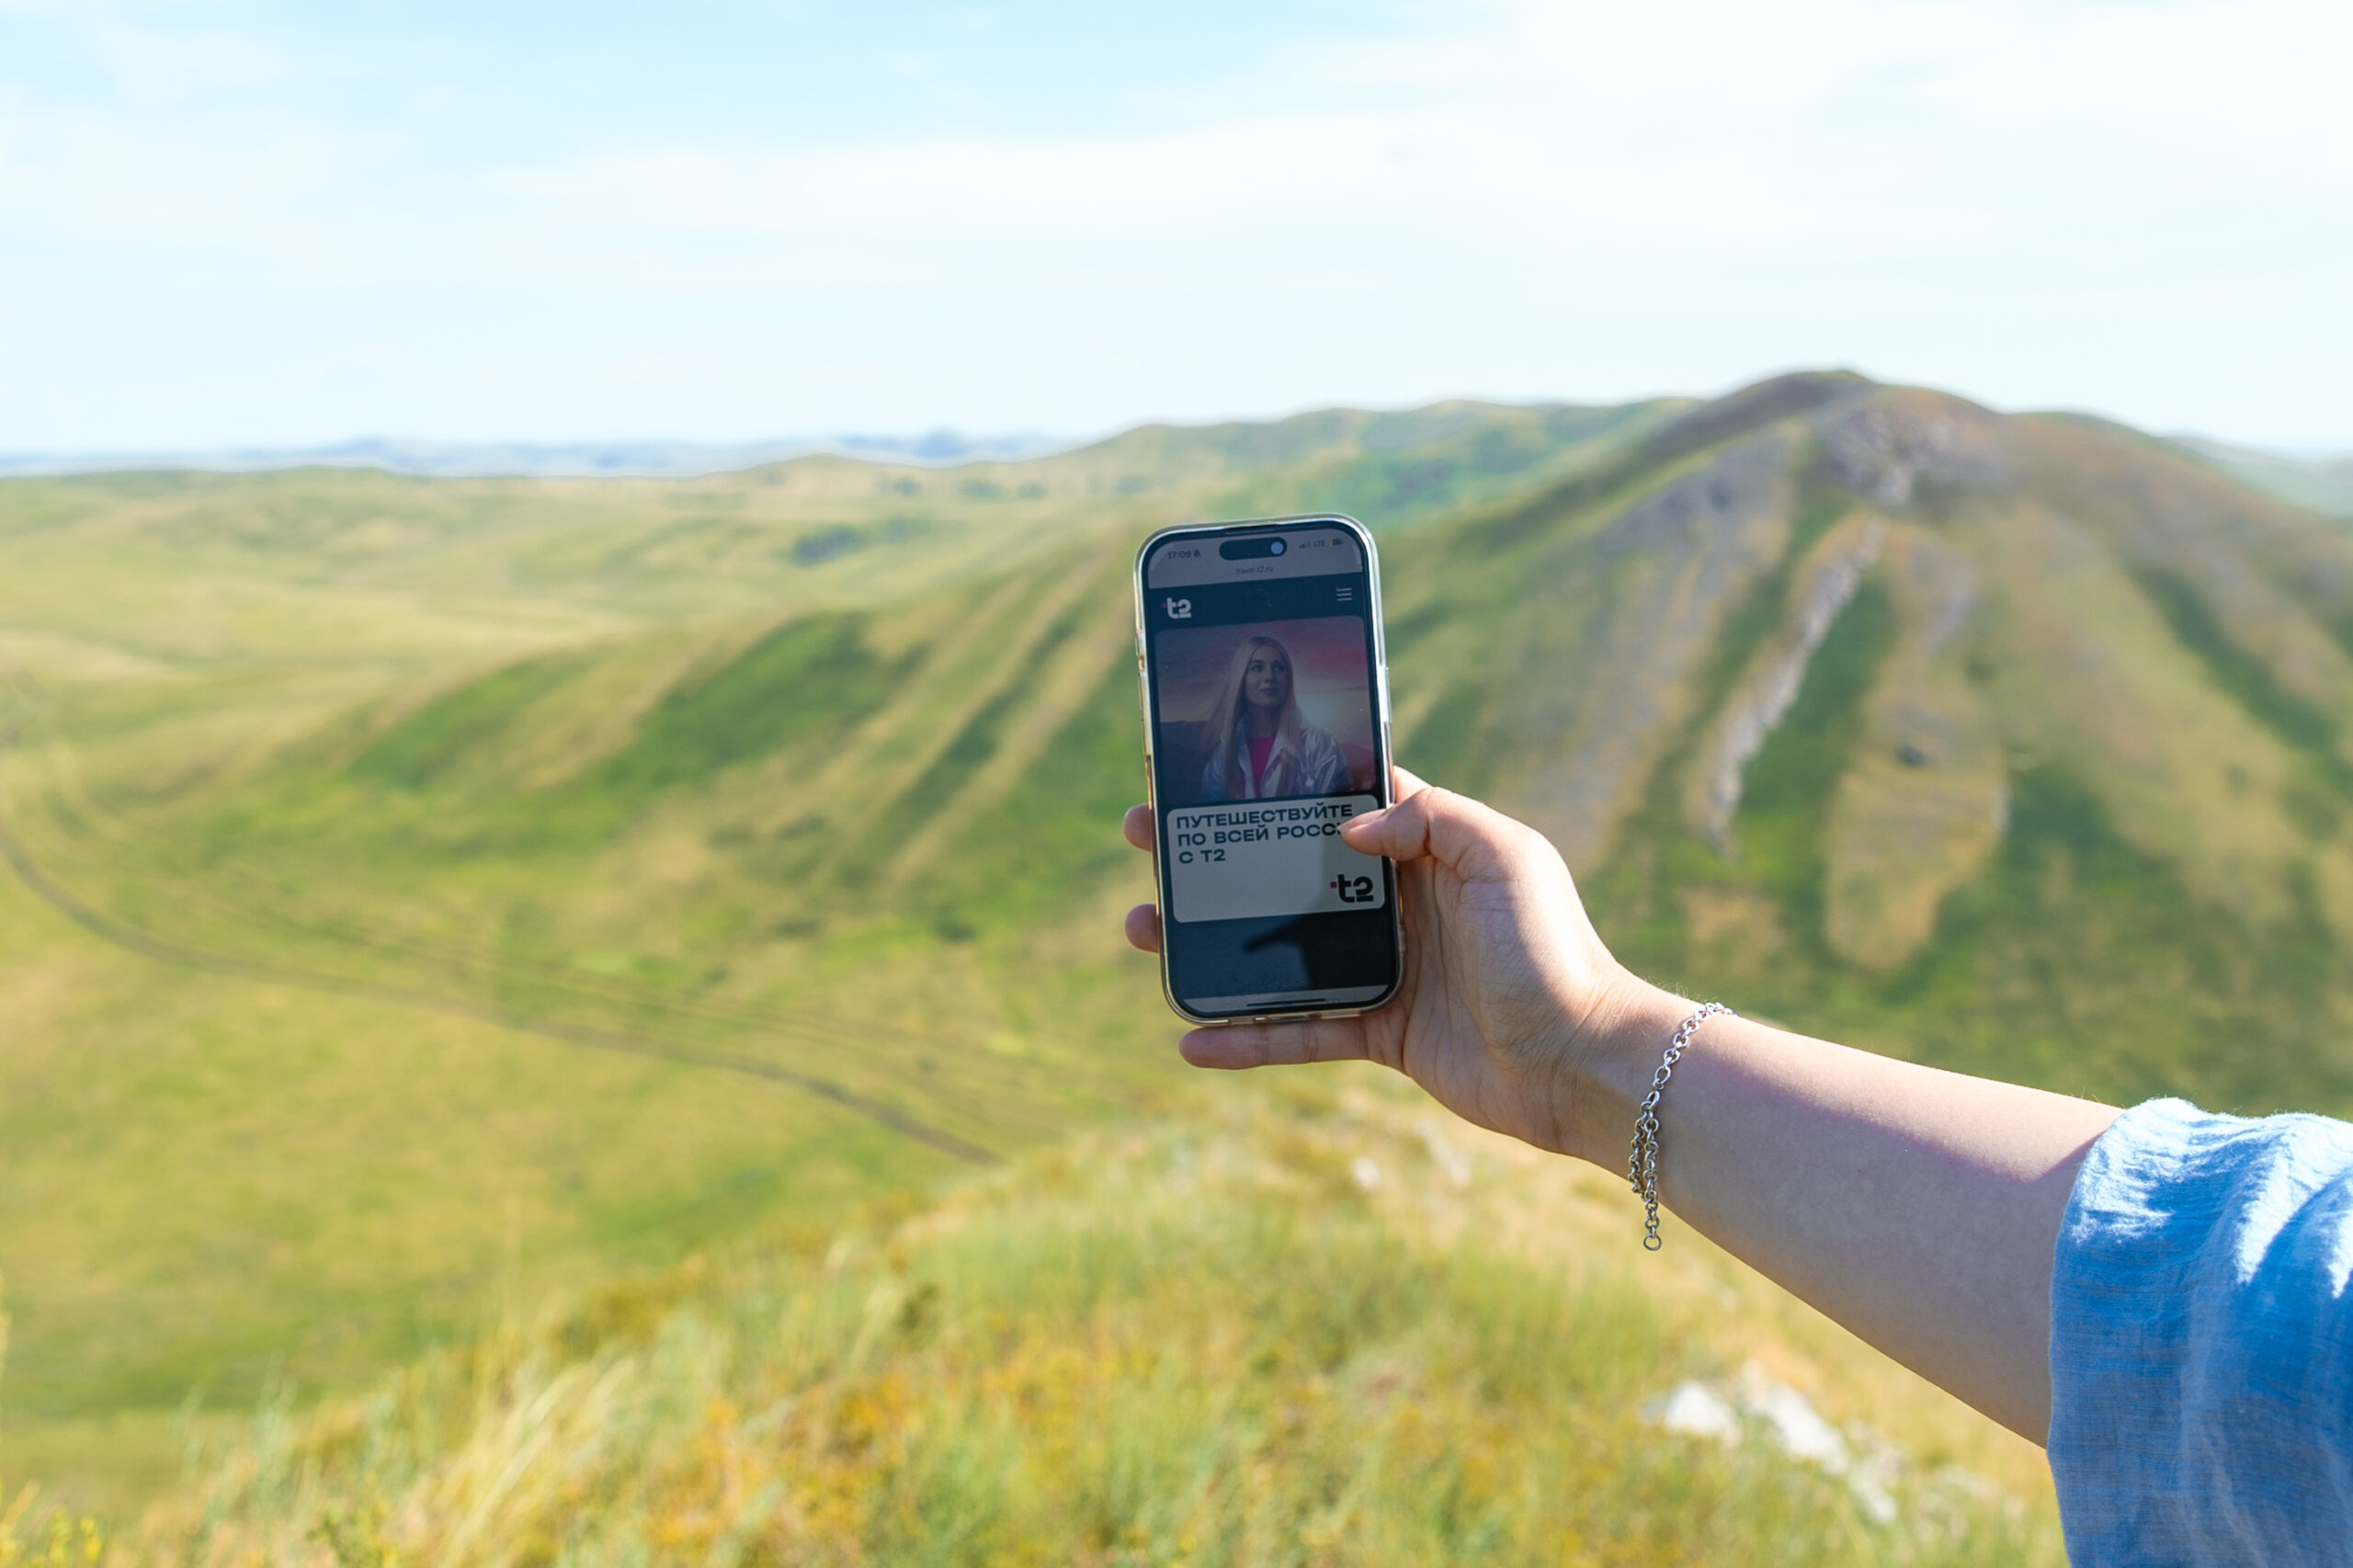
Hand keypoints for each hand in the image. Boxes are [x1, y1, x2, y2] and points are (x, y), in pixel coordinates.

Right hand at [1122, 768, 1682, 1162]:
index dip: (1271, 785)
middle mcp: (1396, 903)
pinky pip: (1298, 1031)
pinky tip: (1189, 1041)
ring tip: (1143, 930)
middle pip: (1285, 871)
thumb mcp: (1506, 859)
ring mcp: (1385, 969)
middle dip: (1213, 856)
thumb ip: (1432, 819)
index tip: (1206, 771)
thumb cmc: (1555, 954)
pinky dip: (1245, 1036)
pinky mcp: (1381, 1033)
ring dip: (1209, 942)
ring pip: (1276, 950)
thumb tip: (1348, 823)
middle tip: (1147, 839)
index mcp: (1425, 849)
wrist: (1585, 1065)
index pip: (1335, 801)